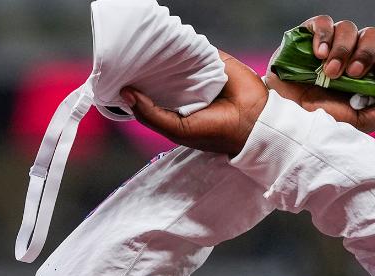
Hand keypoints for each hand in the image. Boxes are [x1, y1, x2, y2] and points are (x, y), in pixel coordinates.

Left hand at [121, 52, 267, 156]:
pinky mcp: (213, 60)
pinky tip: (169, 45)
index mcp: (175, 107)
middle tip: (129, 59)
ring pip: (175, 58)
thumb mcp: (177, 129)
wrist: (253, 122)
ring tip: (145, 50)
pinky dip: (183, 46)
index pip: (150, 91)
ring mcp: (199, 73)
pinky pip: (194, 49)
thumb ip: (150, 114)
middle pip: (159, 72)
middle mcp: (185, 89)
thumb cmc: (215, 131)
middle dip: (146, 68)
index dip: (135, 84)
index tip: (121, 76)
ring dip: (163, 55)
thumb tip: (126, 92)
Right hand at [266, 16, 374, 132]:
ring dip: (342, 50)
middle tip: (354, 74)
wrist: (283, 117)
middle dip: (366, 54)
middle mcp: (353, 52)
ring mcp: (331, 42)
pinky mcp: (309, 34)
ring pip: (349, 28)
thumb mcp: (356, 122)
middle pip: (373, 35)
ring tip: (330, 72)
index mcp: (369, 70)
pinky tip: (318, 54)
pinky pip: (323, 22)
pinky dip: (324, 36)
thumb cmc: (319, 119)